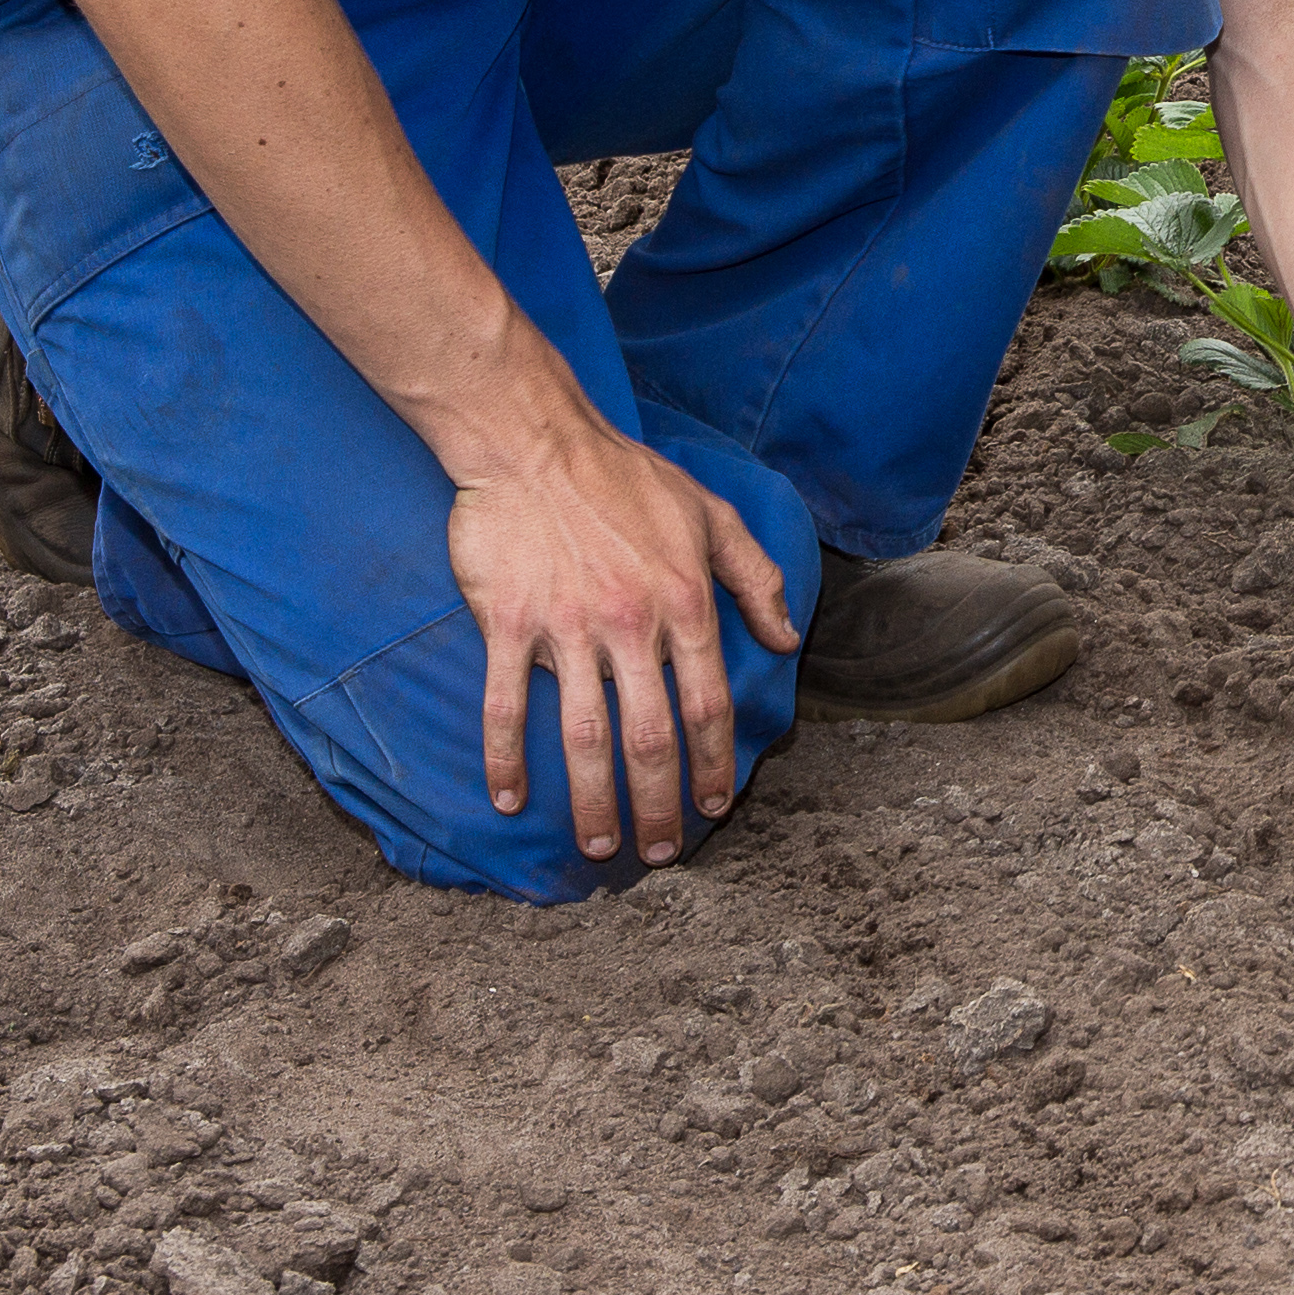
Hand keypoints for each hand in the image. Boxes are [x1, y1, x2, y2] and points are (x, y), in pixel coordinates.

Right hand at [451, 416, 799, 864]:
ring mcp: (567, 627)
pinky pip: (506, 705)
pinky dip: (506, 757)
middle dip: (659, 804)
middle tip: (657, 853)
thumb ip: (757, 577)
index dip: (713, 762)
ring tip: (598, 845)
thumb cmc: (625, 475)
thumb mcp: (711, 515)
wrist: (534, 441)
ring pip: (584, 735)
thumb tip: (787, 636)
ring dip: (592, 800)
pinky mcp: (509, 623)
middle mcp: (631, 624)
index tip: (713, 806)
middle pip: (651, 737)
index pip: (709, 703)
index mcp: (684, 602)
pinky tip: (510, 798)